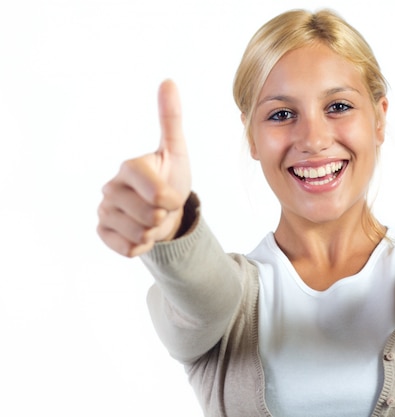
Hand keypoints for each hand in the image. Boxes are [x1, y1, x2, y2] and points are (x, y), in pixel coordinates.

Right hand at [97, 80, 191, 256]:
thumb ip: (171, 119)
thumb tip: (168, 80)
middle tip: (161, 207)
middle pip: (150, 217)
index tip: (171, 193)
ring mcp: (103, 211)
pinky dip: (142, 246)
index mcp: (130, 166)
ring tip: (152, 219)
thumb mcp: (177, 150)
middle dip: (164, 217)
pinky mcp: (102, 232)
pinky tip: (141, 232)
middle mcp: (110, 187)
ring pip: (140, 235)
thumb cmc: (172, 178)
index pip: (159, 195)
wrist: (164, 211)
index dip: (172, 199)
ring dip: (154, 232)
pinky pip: (128, 249)